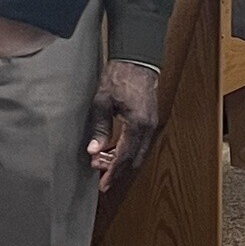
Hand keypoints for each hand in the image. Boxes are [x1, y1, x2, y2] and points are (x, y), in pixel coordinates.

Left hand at [85, 60, 160, 191]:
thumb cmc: (119, 77)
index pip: (124, 156)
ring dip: (121, 159)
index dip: (113, 172)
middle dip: (116, 169)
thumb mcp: (102, 101)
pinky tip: (111, 149)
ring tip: (100, 160)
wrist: (137, 61)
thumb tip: (93, 150)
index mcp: (137, 124)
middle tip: (97, 171)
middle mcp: (148, 127)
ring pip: (137, 153)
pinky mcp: (149, 121)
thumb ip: (99, 128)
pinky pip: (139, 143)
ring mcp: (151, 124)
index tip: (103, 185)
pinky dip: (126, 150)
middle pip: (133, 159)